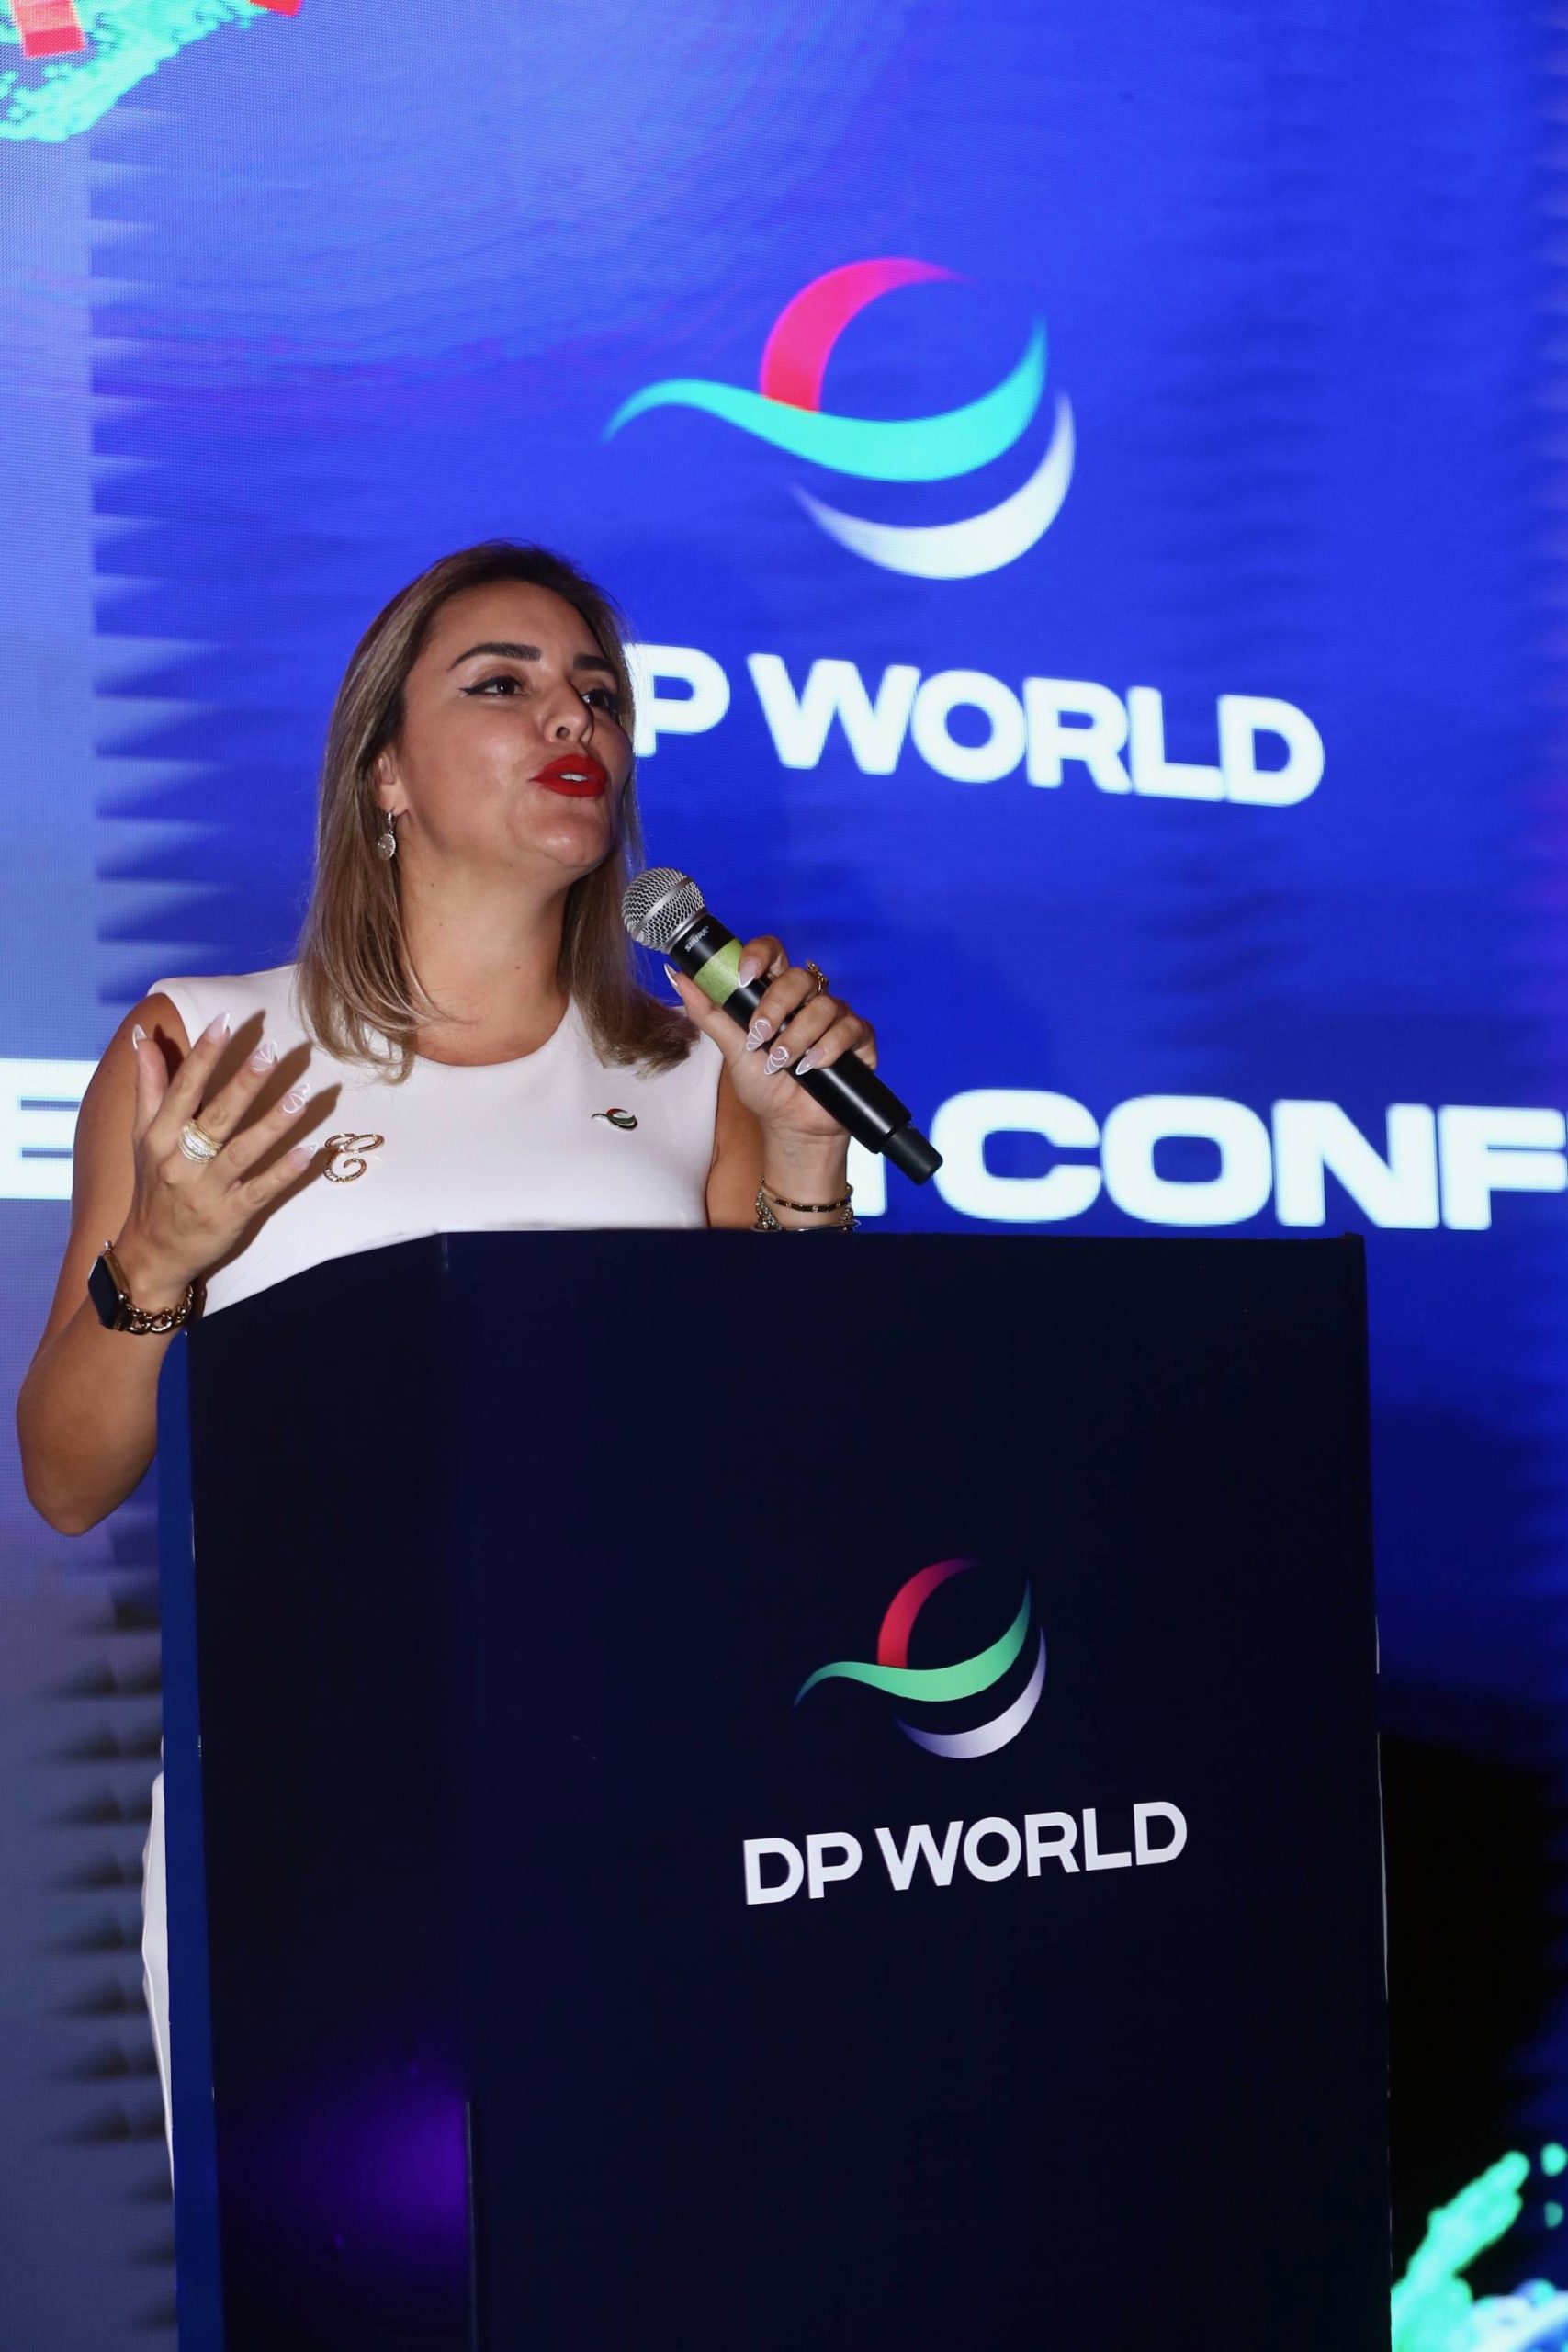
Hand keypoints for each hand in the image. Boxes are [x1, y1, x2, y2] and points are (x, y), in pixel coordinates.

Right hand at [115, 1013, 320, 1304]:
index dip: (204, 1054)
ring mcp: (206, 1191)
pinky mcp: (230, 1216)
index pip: (184, 1089)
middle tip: (273, 1051)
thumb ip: (149, 1087)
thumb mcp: (142, 1137)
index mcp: (159, 1137)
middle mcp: (181, 1162)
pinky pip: (261, 1191)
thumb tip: (142, 1038)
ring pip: (243, 1151)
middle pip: (216, 1117)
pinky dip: (284, 1172)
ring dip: (274, 1123)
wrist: (152, 1253)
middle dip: (244, 1083)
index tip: (226, 1021)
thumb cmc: (153, 1185)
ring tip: (303, 1094)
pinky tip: (309, 1152)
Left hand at [666, 936, 876, 1150]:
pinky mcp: (858, 1038)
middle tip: (760, 1036)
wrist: (791, 1126)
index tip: (744, 977)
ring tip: (782, 1063)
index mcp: (776, 994)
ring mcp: (835, 1017)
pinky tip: (812, 1067)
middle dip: (775, 1006)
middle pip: (798, 977)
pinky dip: (828, 1048)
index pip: (772, 954)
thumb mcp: (731, 1050)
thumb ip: (709, 1013)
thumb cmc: (764, 1087)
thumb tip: (680, 977)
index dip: (760, 955)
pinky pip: (850, 1028)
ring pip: (824, 1005)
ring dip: (797, 1037)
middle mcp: (807, 1000)